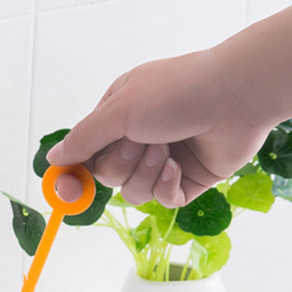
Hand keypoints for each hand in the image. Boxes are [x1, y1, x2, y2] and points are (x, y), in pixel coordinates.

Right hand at [47, 50, 272, 205]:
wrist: (237, 97)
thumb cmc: (178, 91)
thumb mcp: (120, 110)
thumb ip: (84, 139)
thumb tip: (54, 160)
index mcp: (118, 116)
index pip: (85, 154)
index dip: (73, 175)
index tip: (66, 192)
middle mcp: (138, 138)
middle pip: (107, 176)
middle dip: (122, 164)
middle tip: (142, 142)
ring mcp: (162, 161)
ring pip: (133, 192)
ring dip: (146, 173)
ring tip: (167, 149)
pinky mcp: (185, 180)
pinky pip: (162, 200)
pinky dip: (167, 185)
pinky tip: (180, 165)